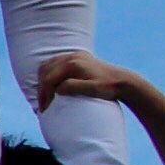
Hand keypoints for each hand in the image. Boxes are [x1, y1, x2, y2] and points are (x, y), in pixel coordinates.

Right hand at [27, 50, 141, 110]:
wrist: (123, 80)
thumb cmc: (108, 88)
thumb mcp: (92, 90)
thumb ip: (73, 87)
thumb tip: (57, 89)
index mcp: (74, 64)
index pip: (48, 79)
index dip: (43, 95)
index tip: (44, 109)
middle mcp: (72, 56)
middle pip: (44, 71)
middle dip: (41, 88)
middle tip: (43, 104)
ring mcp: (74, 55)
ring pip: (47, 65)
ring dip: (43, 80)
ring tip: (46, 95)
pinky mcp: (76, 57)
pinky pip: (55, 63)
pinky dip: (49, 74)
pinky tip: (52, 85)